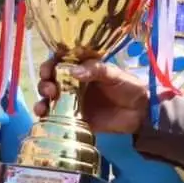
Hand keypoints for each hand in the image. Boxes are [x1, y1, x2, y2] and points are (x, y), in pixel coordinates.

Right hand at [34, 57, 148, 133]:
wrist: (141, 112)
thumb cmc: (129, 87)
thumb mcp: (114, 74)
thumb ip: (95, 70)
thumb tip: (72, 71)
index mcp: (82, 69)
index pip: (59, 63)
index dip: (49, 65)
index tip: (47, 70)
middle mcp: (74, 84)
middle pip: (50, 81)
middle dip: (44, 84)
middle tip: (50, 89)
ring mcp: (73, 102)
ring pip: (50, 100)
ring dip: (42, 101)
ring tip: (44, 106)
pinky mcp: (76, 119)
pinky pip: (57, 118)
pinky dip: (47, 117)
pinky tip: (44, 117)